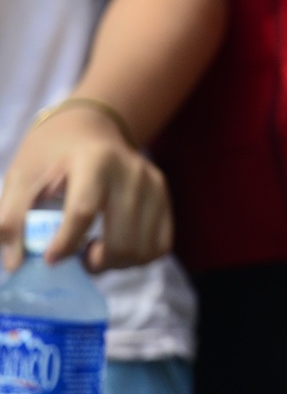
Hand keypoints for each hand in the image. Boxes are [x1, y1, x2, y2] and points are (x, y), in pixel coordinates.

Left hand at [0, 106, 171, 273]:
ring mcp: (154, 185)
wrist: (90, 128)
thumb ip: (10, 219)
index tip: (50, 260)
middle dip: (95, 263)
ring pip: (142, 249)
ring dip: (115, 264)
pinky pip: (159, 246)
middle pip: (122, 239)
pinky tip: (115, 248)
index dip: (66, 243)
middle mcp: (132, 172)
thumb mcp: (20, 178)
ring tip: (94, 253)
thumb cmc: (51, 155)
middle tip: (75, 260)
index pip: (85, 210)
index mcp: (95, 161)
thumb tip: (16, 265)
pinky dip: (136, 259)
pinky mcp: (164, 198)